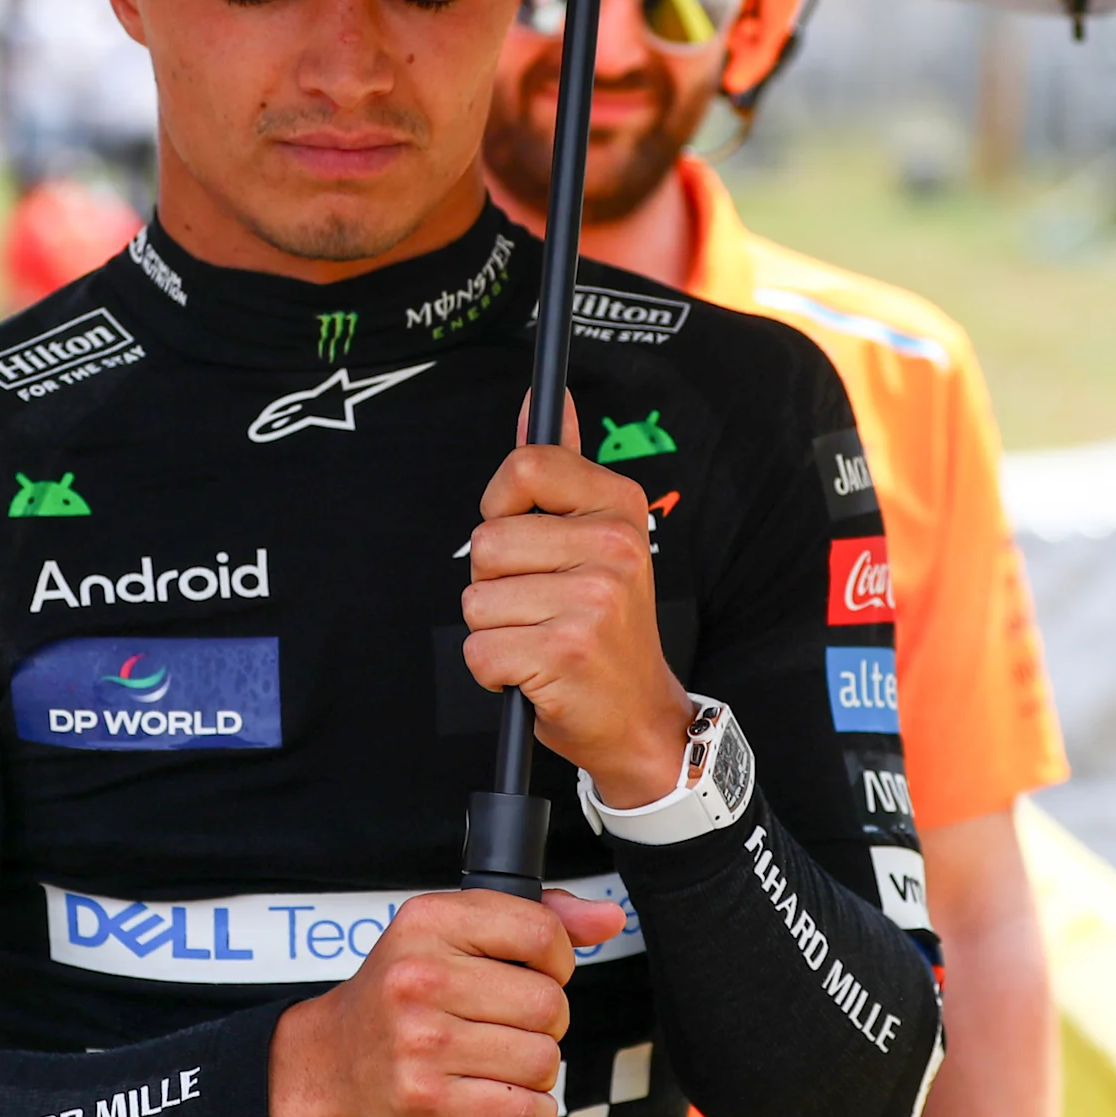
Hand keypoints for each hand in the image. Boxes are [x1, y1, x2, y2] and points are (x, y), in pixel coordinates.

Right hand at [268, 887, 630, 1116]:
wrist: (328, 1062)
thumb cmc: (400, 995)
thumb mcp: (451, 933)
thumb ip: (535, 918)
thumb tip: (608, 920)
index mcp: (429, 922)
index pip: (540, 933)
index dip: (556, 961)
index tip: (536, 974)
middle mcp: (420, 978)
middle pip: (548, 1004)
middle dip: (545, 1022)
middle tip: (509, 1025)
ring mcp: (421, 1042)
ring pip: (541, 1060)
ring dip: (534, 1069)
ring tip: (498, 1062)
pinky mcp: (426, 1100)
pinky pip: (521, 1113)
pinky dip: (528, 1113)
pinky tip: (503, 1099)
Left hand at [460, 435, 690, 807]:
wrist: (639, 716)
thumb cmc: (604, 626)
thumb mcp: (596, 539)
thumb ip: (560, 471)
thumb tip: (540, 400)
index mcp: (620, 508)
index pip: (524, 467)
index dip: (501, 507)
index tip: (522, 538)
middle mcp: (614, 548)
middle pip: (486, 542)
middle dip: (494, 582)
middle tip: (542, 608)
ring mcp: (592, 601)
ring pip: (476, 600)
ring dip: (494, 631)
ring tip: (542, 641)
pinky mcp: (565, 653)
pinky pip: (479, 650)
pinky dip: (494, 671)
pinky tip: (536, 674)